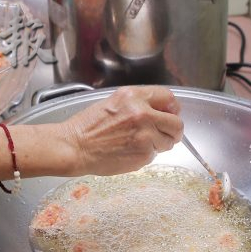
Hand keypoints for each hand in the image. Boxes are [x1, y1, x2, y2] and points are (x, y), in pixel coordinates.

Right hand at [64, 86, 182, 175]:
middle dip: (171, 130)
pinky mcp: (144, 154)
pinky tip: (130, 151)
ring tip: (139, 143)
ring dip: (159, 144)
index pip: (168, 97)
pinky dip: (146, 154)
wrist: (74, 147)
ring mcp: (145, 135)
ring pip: (169, 142)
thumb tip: (161, 111)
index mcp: (133, 96)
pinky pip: (155, 155)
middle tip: (161, 133)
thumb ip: (138, 103)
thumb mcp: (113, 102)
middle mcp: (143, 113)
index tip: (169, 114)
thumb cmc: (87, 127)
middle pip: (176, 123)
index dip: (171, 108)